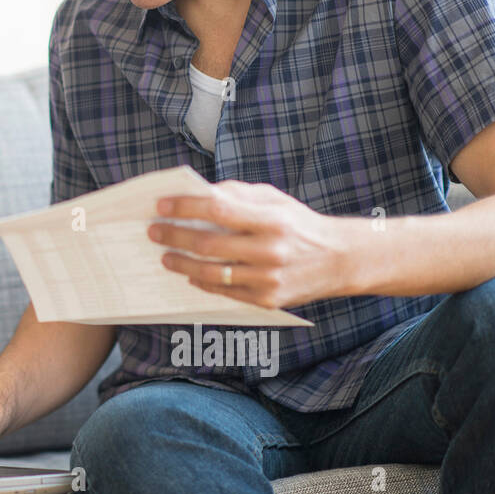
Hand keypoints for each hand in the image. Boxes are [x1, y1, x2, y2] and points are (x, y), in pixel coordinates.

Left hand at [149, 179, 351, 309]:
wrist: (340, 260)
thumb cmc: (299, 224)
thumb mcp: (274, 199)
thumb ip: (237, 194)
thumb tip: (196, 193)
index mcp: (271, 219)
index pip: (217, 209)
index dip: (185, 207)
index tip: (161, 205)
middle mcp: (270, 250)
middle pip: (208, 244)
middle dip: (174, 236)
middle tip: (154, 231)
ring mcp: (269, 278)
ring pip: (210, 273)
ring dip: (181, 264)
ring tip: (165, 256)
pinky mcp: (268, 300)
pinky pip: (225, 292)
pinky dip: (202, 283)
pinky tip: (189, 274)